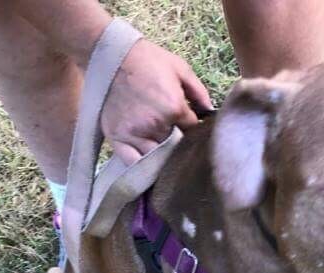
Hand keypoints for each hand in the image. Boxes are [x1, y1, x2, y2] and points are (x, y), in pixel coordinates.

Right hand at [101, 38, 212, 162]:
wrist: (112, 56)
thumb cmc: (148, 60)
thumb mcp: (179, 68)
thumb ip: (199, 91)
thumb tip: (210, 112)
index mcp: (174, 108)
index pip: (191, 132)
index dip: (192, 131)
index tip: (188, 128)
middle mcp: (156, 124)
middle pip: (174, 146)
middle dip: (176, 142)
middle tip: (172, 135)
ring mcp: (135, 133)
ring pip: (156, 157)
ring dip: (159, 154)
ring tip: (158, 144)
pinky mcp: (117, 138)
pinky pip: (133, 163)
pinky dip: (140, 164)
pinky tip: (144, 158)